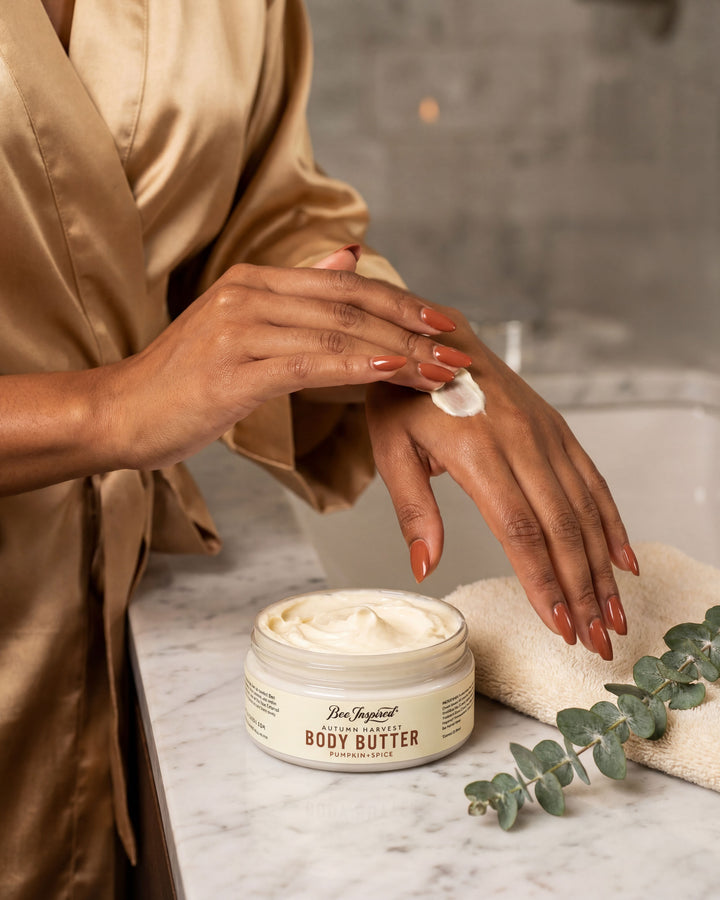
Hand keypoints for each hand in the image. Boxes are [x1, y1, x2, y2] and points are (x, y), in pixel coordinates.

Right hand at [108, 249, 467, 469]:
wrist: (120, 412)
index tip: (445, 323)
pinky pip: (306, 363)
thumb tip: (349, 258)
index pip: (344, 286)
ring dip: (397, 352)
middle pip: (348, 305)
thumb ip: (298, 293)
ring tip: (442, 372)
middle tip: (459, 350)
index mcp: (253, 281)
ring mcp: (236, 329)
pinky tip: (392, 370)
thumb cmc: (184, 381)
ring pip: (335, 332)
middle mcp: (247, 293)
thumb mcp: (242, 327)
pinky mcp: (230, 370)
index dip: (400, 303)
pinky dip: (355, 365)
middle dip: (412, 329)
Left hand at [366, 308, 636, 660]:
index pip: (519, 529)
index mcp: (477, 450)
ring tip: (616, 616)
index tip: (559, 626)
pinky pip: (592, 481)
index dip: (542, 581)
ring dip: (603, 569)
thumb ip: (413, 508)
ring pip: (584, 511)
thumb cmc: (405, 394)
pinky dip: (611, 523)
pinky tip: (624, 559)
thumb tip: (425, 568)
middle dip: (583, 591)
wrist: (433, 335)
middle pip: (562, 529)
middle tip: (597, 642)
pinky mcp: (557, 429)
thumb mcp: (390, 446)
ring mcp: (546, 434)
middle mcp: (522, 441)